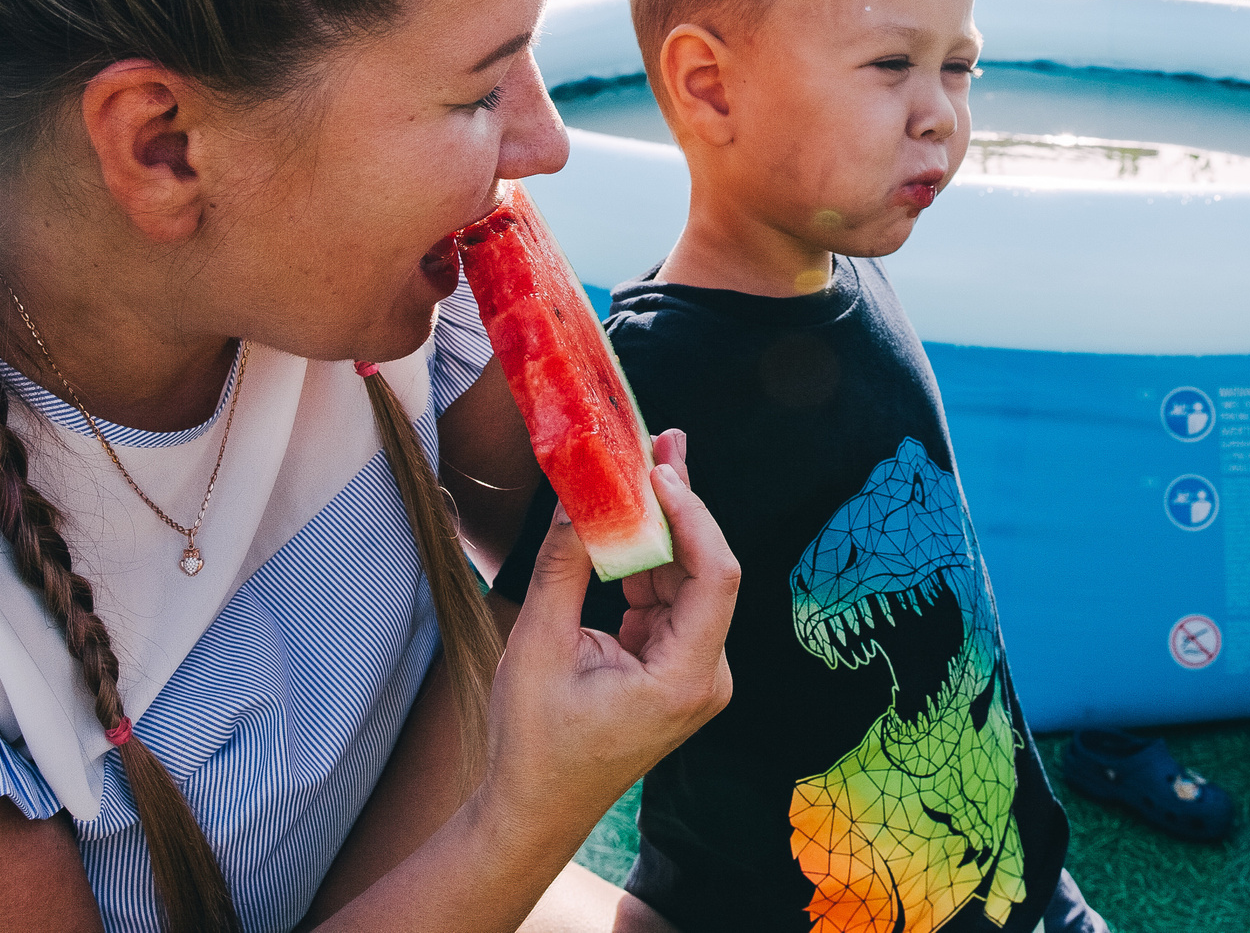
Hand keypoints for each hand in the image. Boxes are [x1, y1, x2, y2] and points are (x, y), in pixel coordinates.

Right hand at [481, 429, 736, 829]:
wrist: (534, 807)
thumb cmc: (535, 740)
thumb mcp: (540, 645)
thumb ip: (564, 567)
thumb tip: (580, 497)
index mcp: (685, 678)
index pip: (716, 576)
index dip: (694, 514)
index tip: (658, 470)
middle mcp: (706, 674)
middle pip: (706, 569)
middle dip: (678, 506)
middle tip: (658, 441)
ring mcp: (695, 671)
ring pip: (687, 578)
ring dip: (660, 527)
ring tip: (638, 465)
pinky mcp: (675, 666)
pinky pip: (669, 598)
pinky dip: (646, 561)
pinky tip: (623, 522)